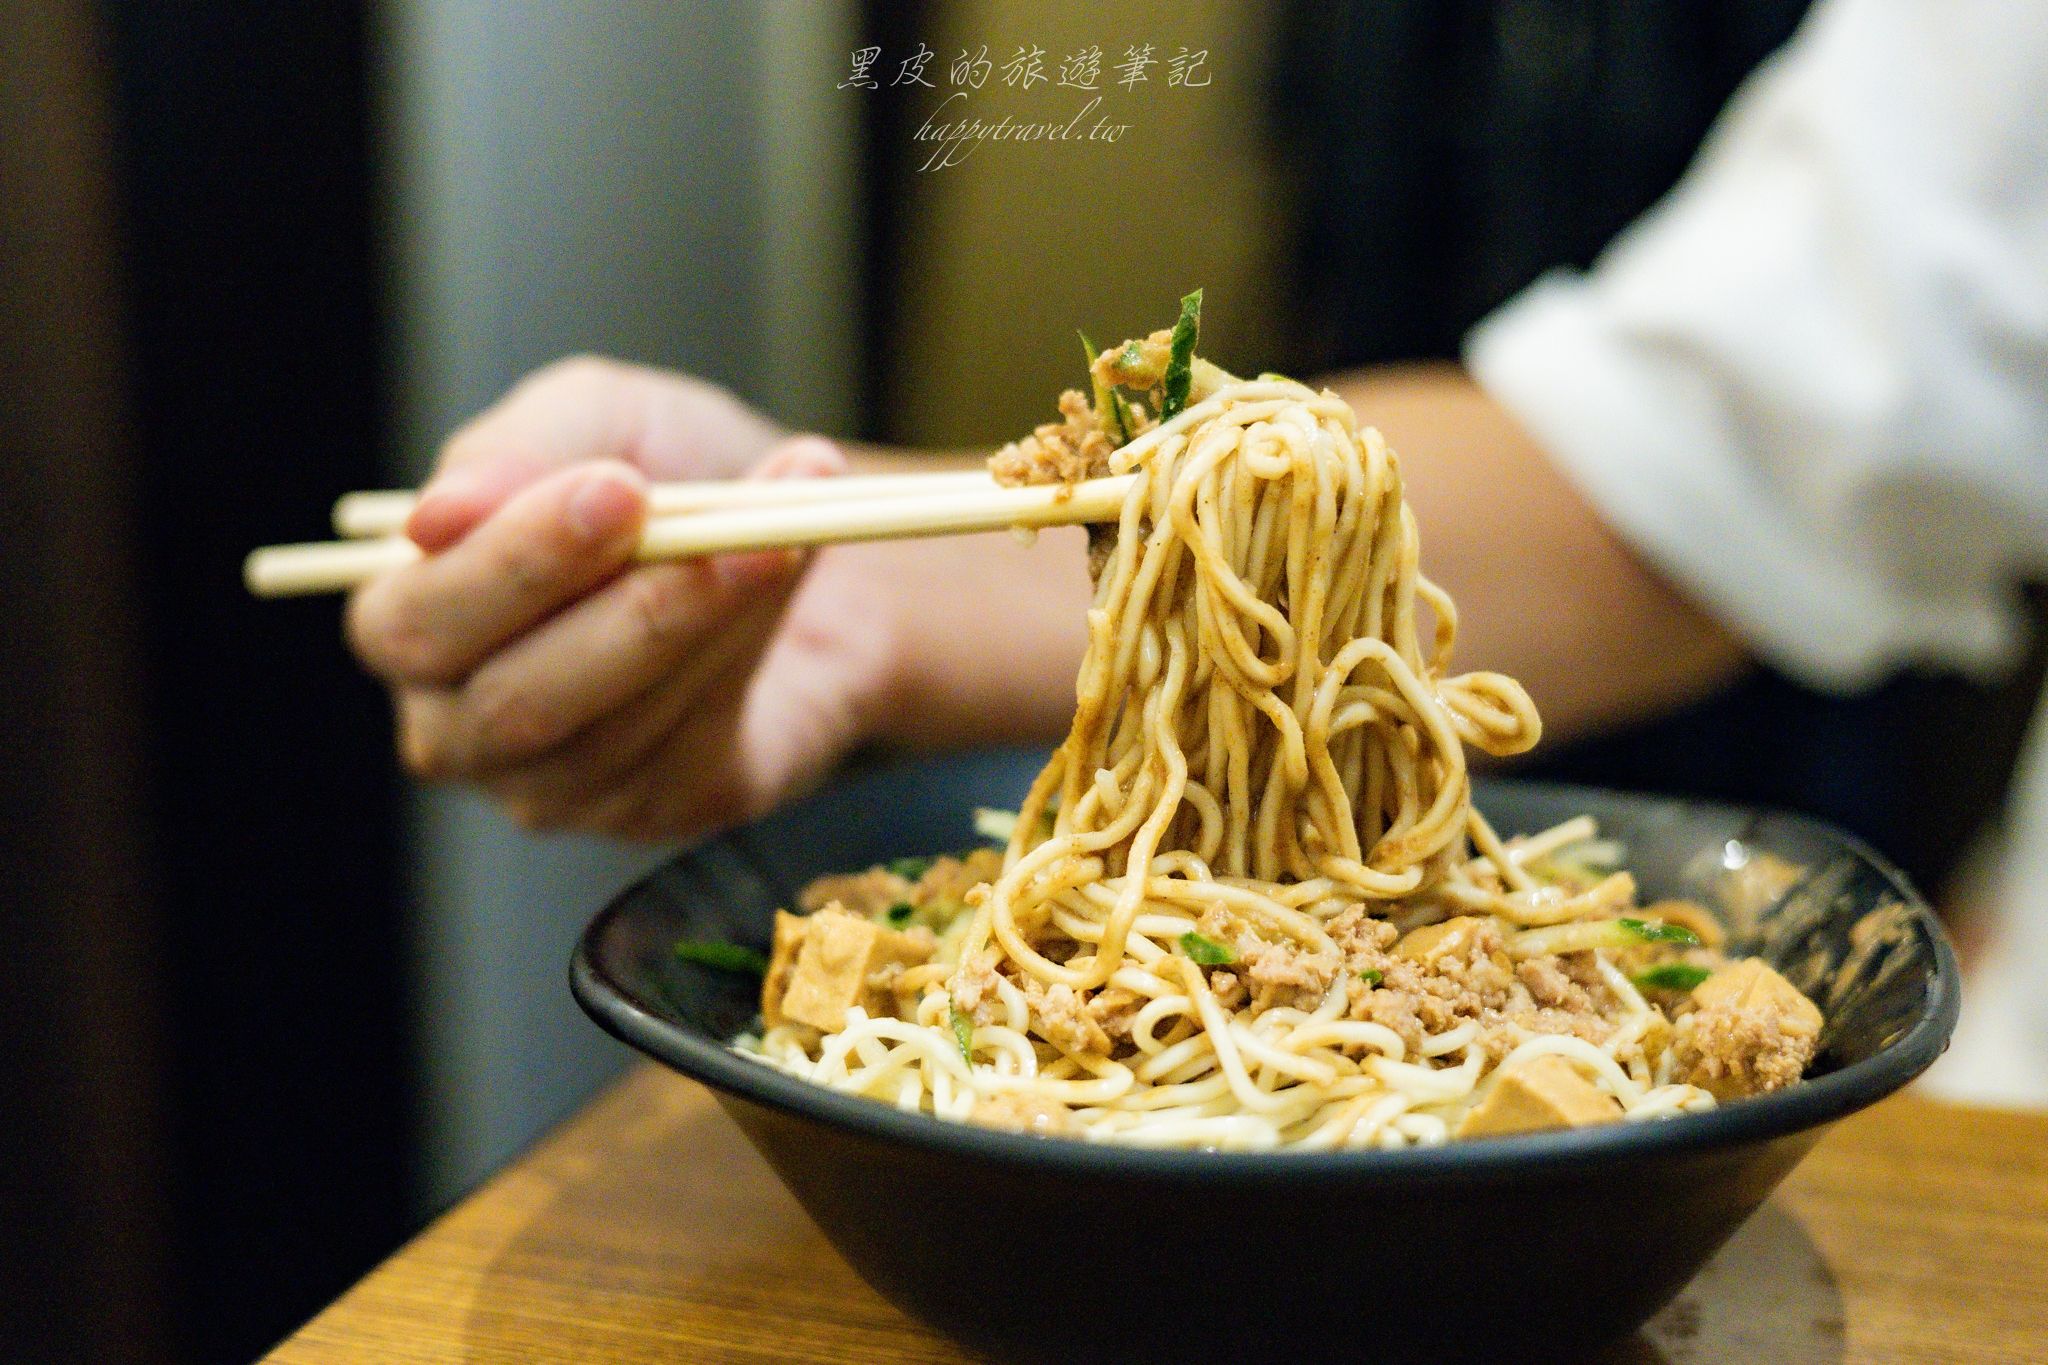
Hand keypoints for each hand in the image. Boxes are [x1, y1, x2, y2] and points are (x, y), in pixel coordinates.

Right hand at [345, 356, 898, 840]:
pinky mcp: (668, 807)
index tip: (616, 488)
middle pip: (512, 707)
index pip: (414, 627)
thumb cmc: (666, 471)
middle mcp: (467, 728)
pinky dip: (751, 645)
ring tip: (779, 529)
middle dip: (622, 612)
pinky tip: (789, 569)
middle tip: (707, 528)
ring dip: (709, 619)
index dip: (512, 564)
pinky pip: (698, 746)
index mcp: (416, 624)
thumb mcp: (595, 417)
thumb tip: (434, 517)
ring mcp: (565, 788)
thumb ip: (516, 450)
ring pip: (620, 728)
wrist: (805, 525)